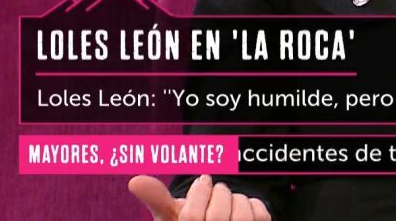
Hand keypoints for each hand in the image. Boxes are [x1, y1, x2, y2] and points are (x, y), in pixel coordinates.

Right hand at [128, 174, 271, 220]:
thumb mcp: (170, 215)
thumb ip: (156, 197)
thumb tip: (135, 180)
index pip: (190, 218)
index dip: (198, 194)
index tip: (203, 179)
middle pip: (217, 217)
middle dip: (218, 194)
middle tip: (216, 189)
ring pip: (241, 215)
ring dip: (236, 199)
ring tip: (228, 201)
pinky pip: (260, 215)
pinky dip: (253, 205)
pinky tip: (243, 208)